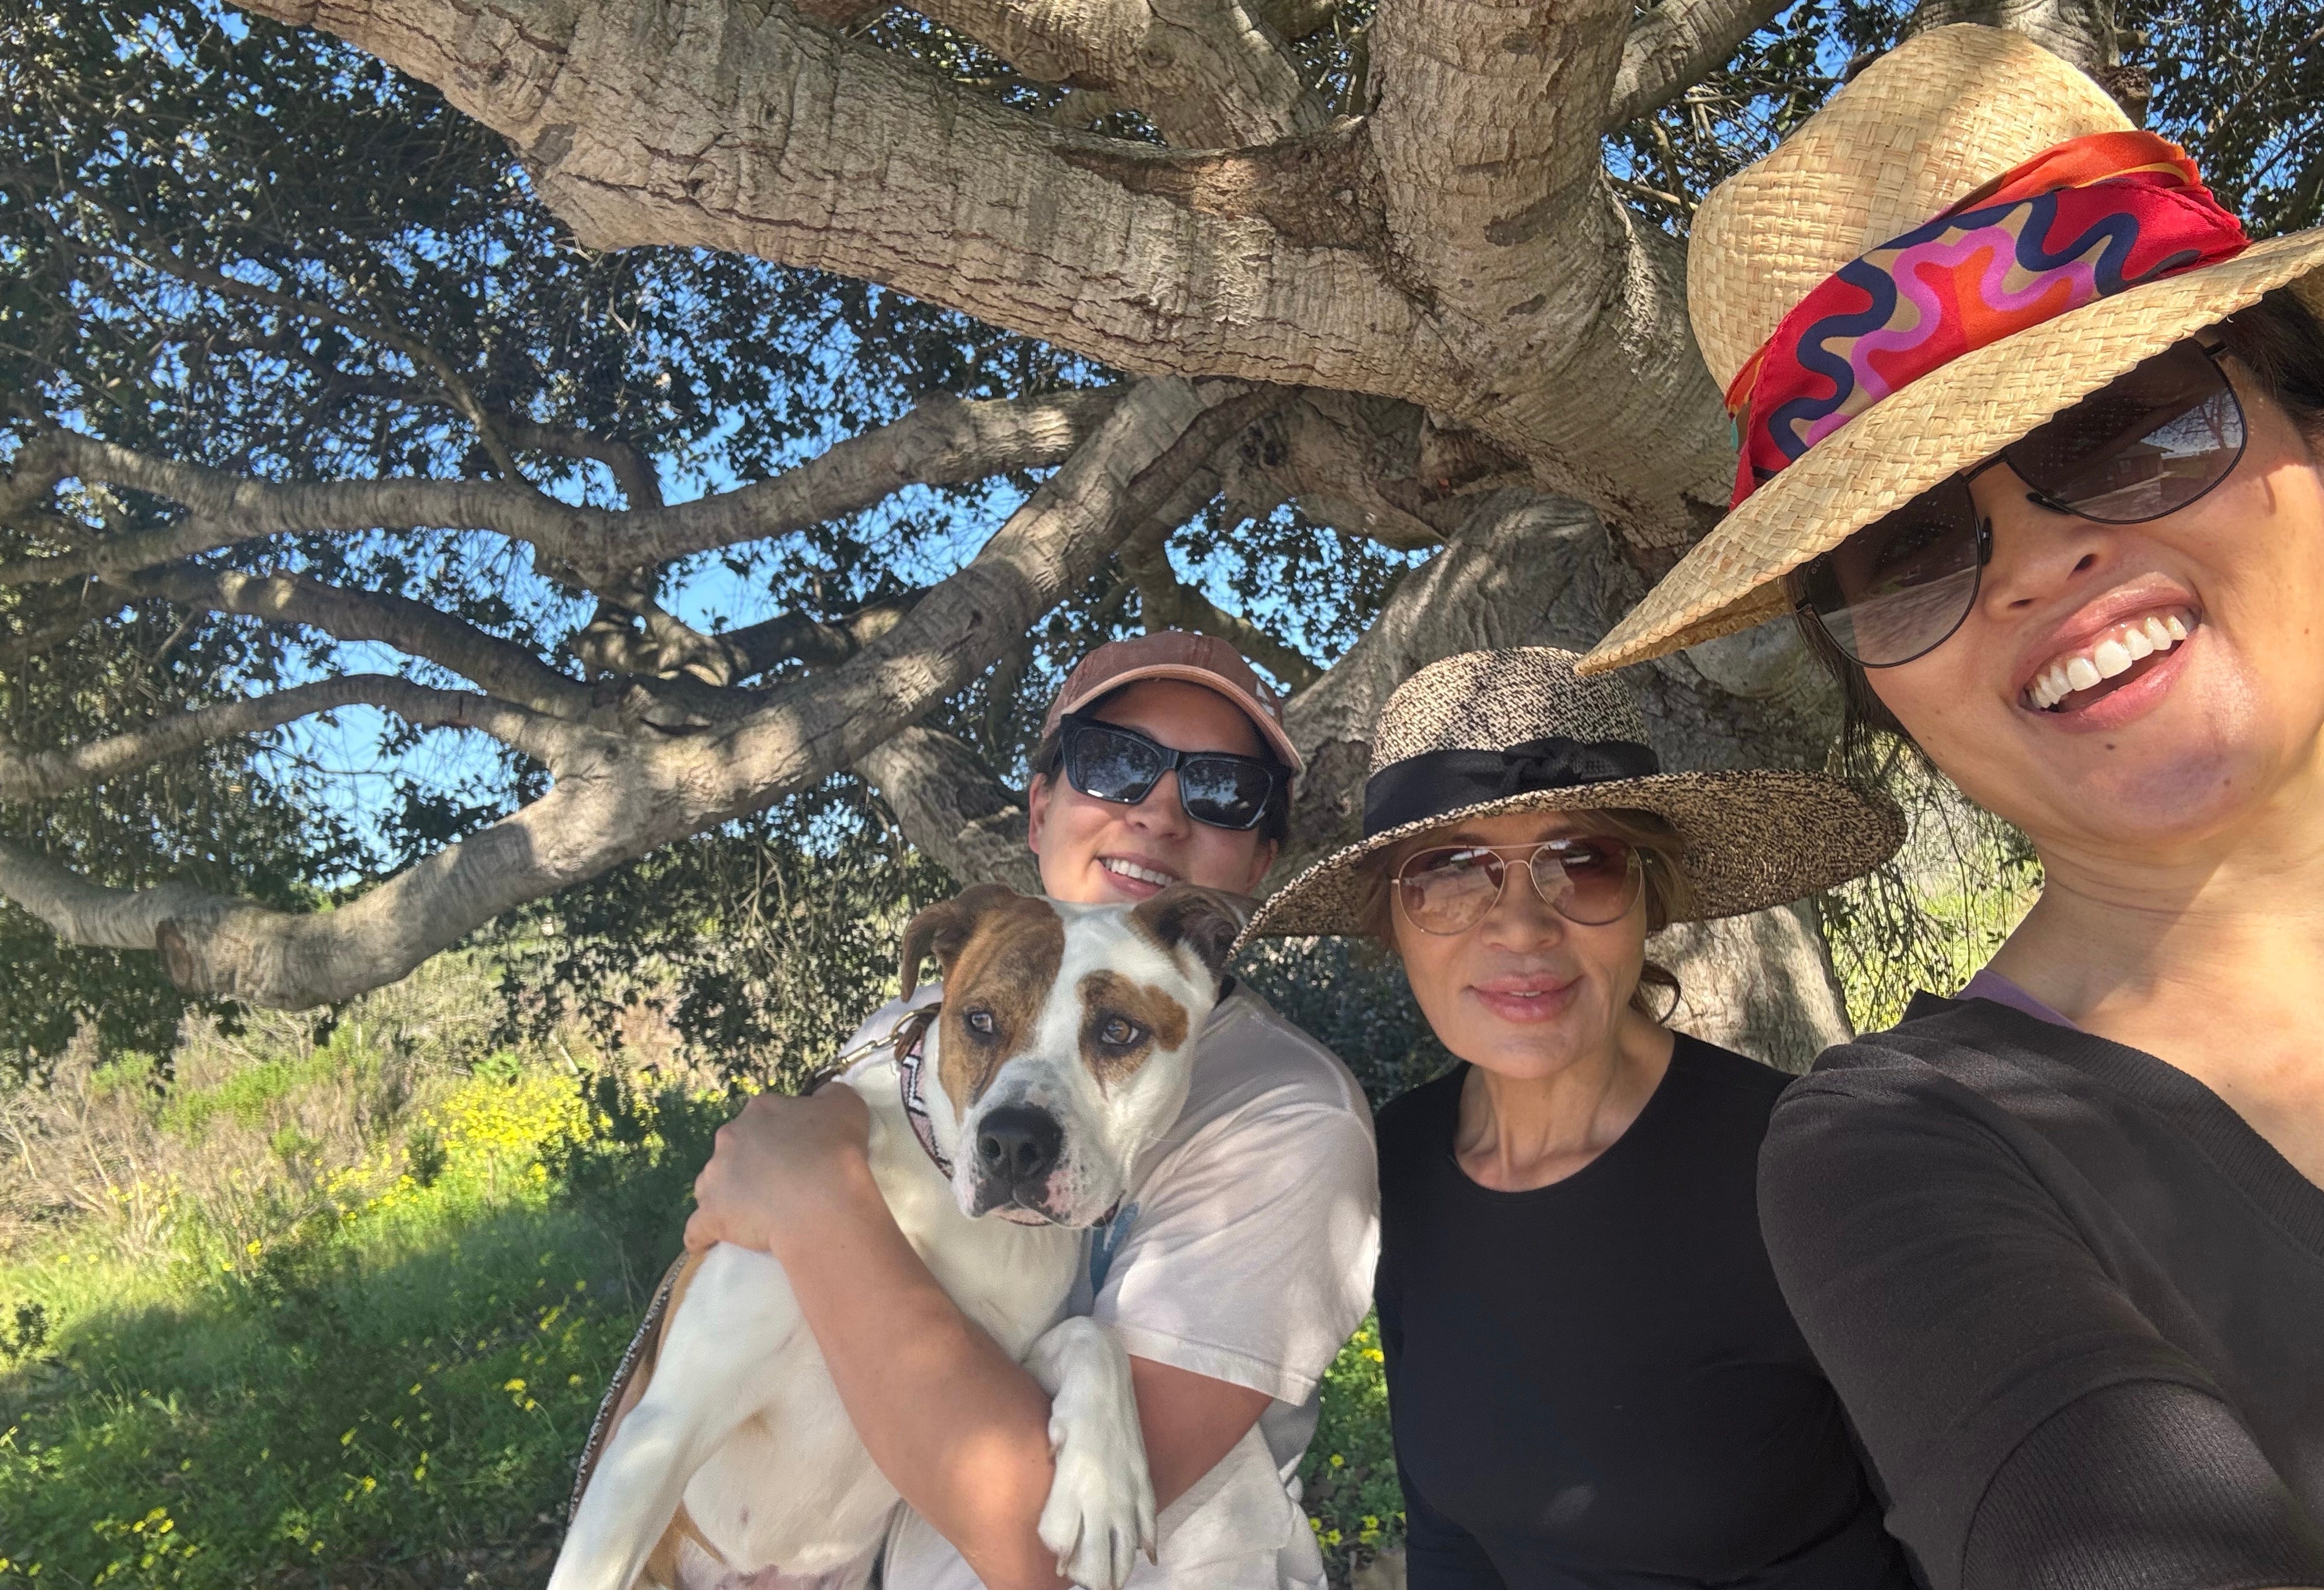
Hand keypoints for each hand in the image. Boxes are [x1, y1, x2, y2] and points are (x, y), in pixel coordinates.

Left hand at [685, 1084, 875, 1256]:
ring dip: (727, 1195)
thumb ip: (830, 1096)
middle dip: (751, 1163)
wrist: (822, 1201)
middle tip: (782, 1183)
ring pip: (713, 1185)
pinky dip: (702, 1236)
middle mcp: (730, 1137)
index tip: (799, 1151)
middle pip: (735, 1149)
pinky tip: (708, 1244)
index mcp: (760, 1110)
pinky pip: (697, 1228)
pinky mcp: (711, 1214)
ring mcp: (715, 1177)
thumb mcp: (847, 1106)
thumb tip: (821, 1098)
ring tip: (753, 1214)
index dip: (782, 1134)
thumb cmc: (836, 1151)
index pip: (764, 1117)